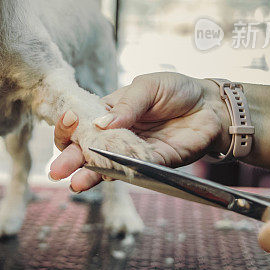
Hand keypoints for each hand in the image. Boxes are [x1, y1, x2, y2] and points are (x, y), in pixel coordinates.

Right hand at [49, 72, 229, 190]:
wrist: (212, 106)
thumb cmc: (177, 90)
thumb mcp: (148, 86)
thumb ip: (127, 104)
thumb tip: (102, 122)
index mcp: (109, 111)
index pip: (81, 121)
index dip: (69, 124)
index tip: (69, 120)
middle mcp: (117, 135)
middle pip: (87, 149)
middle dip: (69, 158)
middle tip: (57, 169)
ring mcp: (133, 153)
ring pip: (106, 167)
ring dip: (89, 175)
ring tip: (74, 184)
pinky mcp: (154, 165)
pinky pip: (135, 171)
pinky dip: (121, 174)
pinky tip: (108, 177)